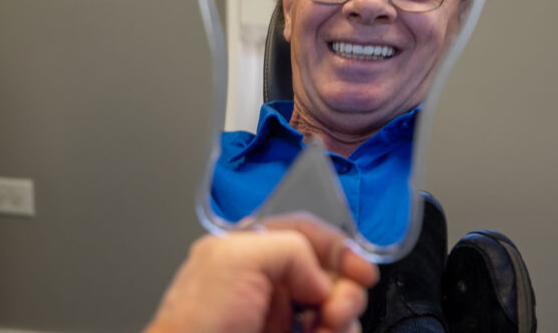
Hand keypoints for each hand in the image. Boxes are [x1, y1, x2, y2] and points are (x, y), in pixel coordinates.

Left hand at [144, 214, 378, 332]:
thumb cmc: (195, 322)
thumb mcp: (237, 259)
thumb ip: (288, 249)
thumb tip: (319, 278)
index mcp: (250, 250)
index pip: (307, 233)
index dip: (338, 247)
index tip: (361, 269)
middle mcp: (267, 281)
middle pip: (328, 273)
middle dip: (345, 287)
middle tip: (338, 308)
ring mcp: (278, 317)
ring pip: (333, 308)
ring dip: (342, 317)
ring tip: (328, 328)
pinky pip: (327, 332)